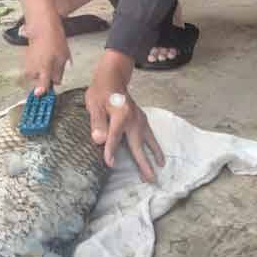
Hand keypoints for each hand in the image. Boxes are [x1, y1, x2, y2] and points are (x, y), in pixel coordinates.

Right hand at [22, 12, 70, 94]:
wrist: (42, 28)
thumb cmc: (54, 40)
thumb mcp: (63, 57)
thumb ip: (59, 72)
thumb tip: (56, 82)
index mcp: (44, 69)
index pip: (41, 86)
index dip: (42, 92)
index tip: (42, 96)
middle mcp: (33, 69)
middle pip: (38, 82)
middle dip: (46, 79)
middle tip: (54, 69)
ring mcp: (27, 65)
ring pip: (34, 76)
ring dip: (41, 73)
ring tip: (49, 60)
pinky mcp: (25, 61)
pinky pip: (31, 69)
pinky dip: (37, 67)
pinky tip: (44, 57)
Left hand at [86, 50, 165, 181]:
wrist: (113, 77)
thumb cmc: (101, 91)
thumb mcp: (94, 104)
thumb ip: (97, 122)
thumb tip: (99, 140)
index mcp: (121, 115)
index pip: (115, 138)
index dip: (111, 151)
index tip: (109, 164)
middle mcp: (134, 118)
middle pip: (139, 144)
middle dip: (145, 163)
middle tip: (152, 179)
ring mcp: (140, 118)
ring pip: (149, 139)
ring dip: (155, 153)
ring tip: (161, 165)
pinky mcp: (141, 117)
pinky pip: (149, 133)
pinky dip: (154, 144)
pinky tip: (154, 149)